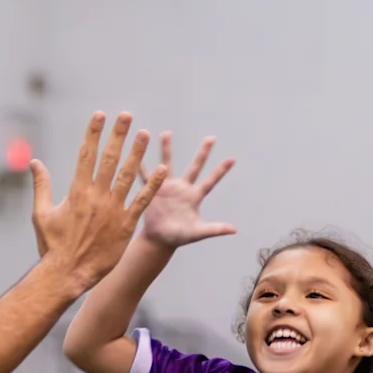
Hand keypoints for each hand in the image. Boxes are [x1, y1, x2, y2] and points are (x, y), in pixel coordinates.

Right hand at [30, 112, 168, 292]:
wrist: (67, 274)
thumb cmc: (52, 246)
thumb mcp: (41, 214)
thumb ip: (41, 186)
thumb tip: (34, 163)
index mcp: (76, 192)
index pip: (86, 155)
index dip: (94, 133)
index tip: (100, 115)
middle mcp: (96, 197)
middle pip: (109, 159)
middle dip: (118, 135)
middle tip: (127, 116)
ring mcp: (113, 211)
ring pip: (127, 176)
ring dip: (137, 153)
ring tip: (145, 134)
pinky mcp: (125, 226)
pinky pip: (141, 202)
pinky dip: (151, 186)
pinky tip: (161, 171)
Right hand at [139, 134, 235, 249]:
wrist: (160, 239)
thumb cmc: (180, 236)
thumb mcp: (198, 232)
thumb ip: (215, 229)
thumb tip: (234, 230)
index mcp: (194, 196)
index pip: (210, 181)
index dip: (220, 171)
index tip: (232, 159)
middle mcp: (183, 188)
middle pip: (195, 167)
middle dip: (203, 153)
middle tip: (212, 138)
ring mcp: (167, 187)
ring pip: (168, 164)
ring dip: (167, 150)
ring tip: (166, 133)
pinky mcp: (153, 191)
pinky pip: (146, 177)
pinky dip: (141, 167)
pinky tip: (137, 154)